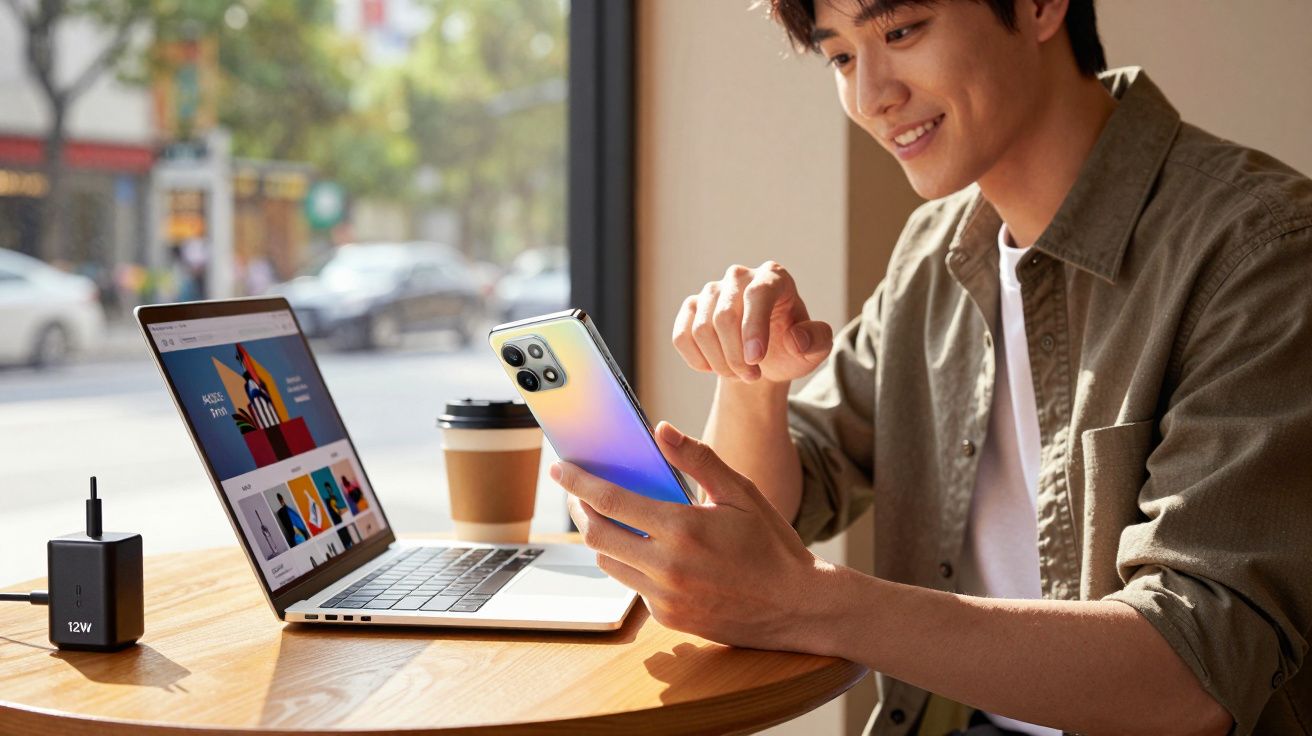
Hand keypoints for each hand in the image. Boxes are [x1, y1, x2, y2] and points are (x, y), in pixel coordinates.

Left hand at [551, 421, 838, 651]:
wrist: (797, 607)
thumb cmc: (772, 544)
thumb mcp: (741, 493)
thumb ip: (698, 460)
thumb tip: (661, 431)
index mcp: (682, 529)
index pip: (611, 501)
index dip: (579, 482)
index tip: (560, 468)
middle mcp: (667, 566)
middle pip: (597, 536)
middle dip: (581, 511)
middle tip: (580, 495)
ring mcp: (665, 597)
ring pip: (610, 563)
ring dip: (604, 539)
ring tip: (615, 520)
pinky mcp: (669, 618)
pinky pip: (634, 586)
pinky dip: (633, 565)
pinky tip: (651, 552)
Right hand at [672, 261, 833, 383]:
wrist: (763, 356)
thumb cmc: (791, 347)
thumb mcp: (815, 349)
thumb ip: (817, 342)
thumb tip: (796, 339)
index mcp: (773, 277)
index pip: (758, 294)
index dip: (754, 328)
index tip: (755, 359)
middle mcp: (739, 277)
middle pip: (724, 316)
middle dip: (735, 357)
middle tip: (752, 377)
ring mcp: (712, 290)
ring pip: (701, 330)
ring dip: (719, 363)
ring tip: (738, 375)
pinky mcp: (691, 307)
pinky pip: (682, 337)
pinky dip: (697, 360)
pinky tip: (715, 366)